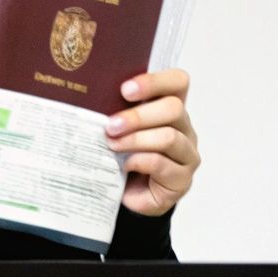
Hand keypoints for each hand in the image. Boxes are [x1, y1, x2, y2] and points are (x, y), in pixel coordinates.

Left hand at [105, 68, 199, 216]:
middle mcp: (184, 128)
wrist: (128, 195)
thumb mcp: (120, 129)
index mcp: (171, 107)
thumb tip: (91, 97)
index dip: (154, 81)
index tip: (125, 90)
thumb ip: (116, 112)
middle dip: (138, 115)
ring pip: (169, 137)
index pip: (178, 82)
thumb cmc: (124, 155)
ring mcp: (187, 154)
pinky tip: (124, 165)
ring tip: (113, 144)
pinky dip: (139, 161)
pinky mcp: (181, 179)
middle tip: (111, 125)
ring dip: (136, 140)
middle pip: (174, 108)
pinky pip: (162, 164)